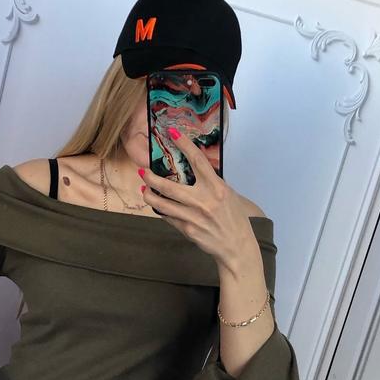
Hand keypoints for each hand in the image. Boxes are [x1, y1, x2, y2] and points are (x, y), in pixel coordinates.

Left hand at [138, 128, 262, 270]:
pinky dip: (160, 210)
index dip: (184, 145)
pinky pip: (168, 217)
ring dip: (150, 195)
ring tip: (143, 189)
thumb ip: (212, 183)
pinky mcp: (187, 230)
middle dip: (152, 178)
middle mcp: (204, 201)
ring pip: (163, 204)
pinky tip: (156, 204)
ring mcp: (194, 216)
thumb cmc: (234, 218)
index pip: (198, 161)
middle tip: (143, 171)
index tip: (172, 133)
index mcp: (217, 188)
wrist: (236, 246)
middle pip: (170, 186)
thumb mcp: (229, 195)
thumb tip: (196, 171)